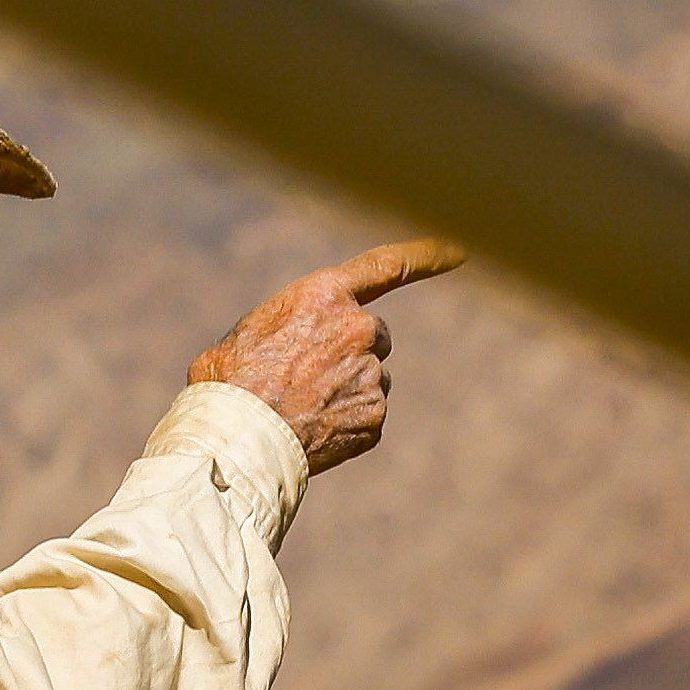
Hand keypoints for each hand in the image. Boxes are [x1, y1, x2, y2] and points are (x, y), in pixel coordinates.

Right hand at [186, 239, 458, 471]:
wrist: (235, 440)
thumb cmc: (227, 383)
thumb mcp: (250, 331)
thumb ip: (293, 324)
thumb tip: (297, 346)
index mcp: (325, 294)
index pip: (388, 265)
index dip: (427, 255)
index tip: (462, 248)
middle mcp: (358, 328)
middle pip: (374, 335)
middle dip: (351, 350)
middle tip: (306, 375)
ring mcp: (372, 374)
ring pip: (371, 378)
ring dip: (347, 388)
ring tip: (302, 406)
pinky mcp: (375, 416)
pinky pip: (368, 415)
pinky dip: (347, 423)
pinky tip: (314, 429)